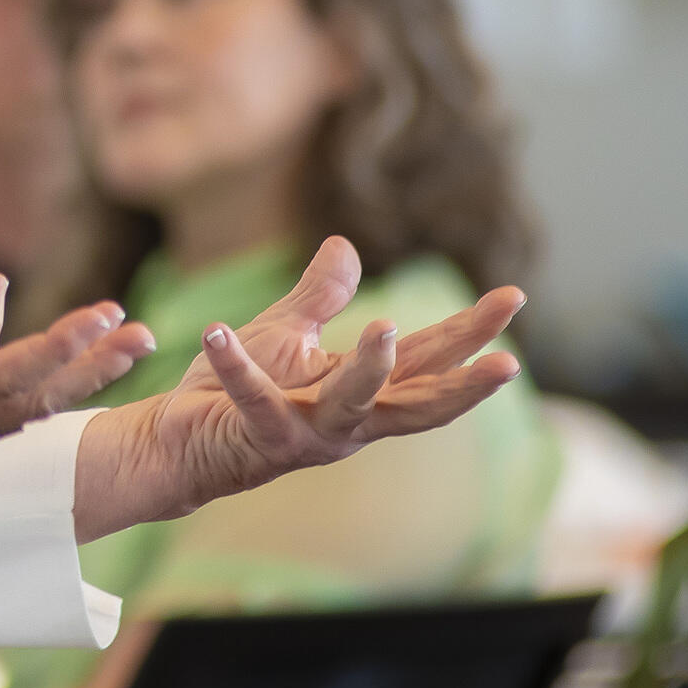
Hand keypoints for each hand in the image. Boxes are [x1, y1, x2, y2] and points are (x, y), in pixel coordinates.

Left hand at [75, 236, 525, 540]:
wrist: (173, 443)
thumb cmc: (229, 393)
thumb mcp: (284, 332)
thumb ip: (319, 294)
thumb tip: (345, 245)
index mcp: (360, 392)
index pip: (429, 358)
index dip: (471, 331)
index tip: (514, 296)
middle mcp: (347, 423)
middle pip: (418, 400)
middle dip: (465, 384)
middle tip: (510, 362)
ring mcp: (307, 436)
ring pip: (352, 407)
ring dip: (370, 370)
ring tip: (385, 326)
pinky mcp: (258, 439)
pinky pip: (252, 401)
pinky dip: (234, 366)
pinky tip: (218, 331)